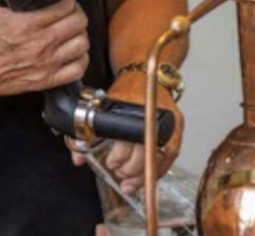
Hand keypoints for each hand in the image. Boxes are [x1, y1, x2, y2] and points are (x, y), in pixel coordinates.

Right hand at [0, 0, 90, 99]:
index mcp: (25, 24)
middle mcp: (39, 45)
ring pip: (82, 44)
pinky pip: (78, 69)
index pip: (65, 4)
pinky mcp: (45, 81)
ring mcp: (44, 65)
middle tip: (66, 10)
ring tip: (69, 29)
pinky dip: (79, 58)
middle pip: (78, 22)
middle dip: (75, 11)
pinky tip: (70, 51)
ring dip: (79, 33)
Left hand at [69, 70, 183, 194]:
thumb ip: (88, 134)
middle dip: (131, 168)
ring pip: (160, 157)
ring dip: (145, 173)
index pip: (129, 139)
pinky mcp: (177, 127)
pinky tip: (148, 175)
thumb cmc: (125, 90)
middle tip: (120, 171)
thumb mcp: (103, 108)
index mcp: (132, 107)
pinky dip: (159, 169)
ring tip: (131, 180)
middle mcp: (153, 114)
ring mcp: (169, 121)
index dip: (121, 156)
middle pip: (146, 151)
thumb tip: (78, 158)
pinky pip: (171, 155)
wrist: (146, 74)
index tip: (112, 163)